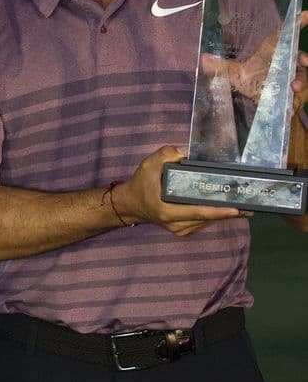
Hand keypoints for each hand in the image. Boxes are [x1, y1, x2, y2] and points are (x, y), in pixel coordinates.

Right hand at [112, 145, 245, 236]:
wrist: (132, 204)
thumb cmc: (141, 184)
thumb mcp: (149, 165)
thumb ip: (167, 155)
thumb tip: (187, 152)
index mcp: (168, 211)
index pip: (198, 212)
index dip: (219, 211)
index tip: (237, 208)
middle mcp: (177, 224)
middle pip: (208, 218)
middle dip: (229, 210)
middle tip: (249, 202)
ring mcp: (181, 229)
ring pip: (208, 222)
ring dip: (225, 213)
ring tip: (244, 203)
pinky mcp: (184, 230)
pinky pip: (204, 222)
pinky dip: (216, 214)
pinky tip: (228, 205)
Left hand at [201, 10, 307, 108]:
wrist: (265, 108)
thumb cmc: (254, 86)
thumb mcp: (237, 76)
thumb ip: (222, 67)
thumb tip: (202, 59)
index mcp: (271, 52)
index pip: (283, 33)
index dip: (296, 22)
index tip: (307, 13)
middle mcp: (285, 59)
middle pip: (296, 51)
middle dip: (303, 54)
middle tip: (304, 59)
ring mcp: (294, 72)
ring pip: (301, 69)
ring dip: (300, 76)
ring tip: (294, 84)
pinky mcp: (299, 85)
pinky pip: (303, 83)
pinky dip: (299, 86)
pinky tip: (294, 89)